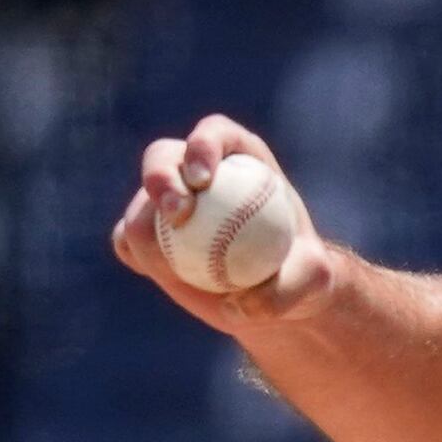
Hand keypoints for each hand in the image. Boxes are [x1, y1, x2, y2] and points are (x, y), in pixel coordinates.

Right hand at [110, 115, 336, 330]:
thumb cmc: (301, 277)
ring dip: (143, 226)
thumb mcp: (313, 283)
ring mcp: (168, 201)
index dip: (203, 145)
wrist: (277, 292)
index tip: (202, 179)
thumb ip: (286, 291)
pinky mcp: (149, 234)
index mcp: (239, 157)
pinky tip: (155, 270)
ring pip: (140, 203)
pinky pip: (129, 240)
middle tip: (177, 212)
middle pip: (164, 156)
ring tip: (165, 261)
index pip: (215, 135)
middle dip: (160, 175)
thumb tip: (239, 306)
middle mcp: (196, 171)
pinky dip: (137, 254)